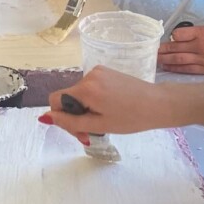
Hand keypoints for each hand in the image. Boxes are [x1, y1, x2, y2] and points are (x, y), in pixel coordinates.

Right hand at [42, 66, 177, 144]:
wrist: (158, 104)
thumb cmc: (131, 118)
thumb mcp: (98, 125)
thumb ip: (70, 122)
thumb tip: (45, 117)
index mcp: (85, 88)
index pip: (56, 100)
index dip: (61, 117)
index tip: (79, 130)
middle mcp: (89, 75)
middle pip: (68, 98)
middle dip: (76, 116)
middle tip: (92, 132)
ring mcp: (99, 71)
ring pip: (80, 94)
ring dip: (86, 109)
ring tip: (105, 121)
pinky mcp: (107, 71)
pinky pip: (91, 88)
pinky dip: (94, 100)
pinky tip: (110, 109)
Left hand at [158, 25, 203, 74]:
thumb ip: (201, 31)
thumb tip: (186, 35)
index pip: (179, 34)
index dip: (172, 36)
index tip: (169, 38)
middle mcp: (200, 46)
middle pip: (175, 47)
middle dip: (162, 49)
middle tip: (152, 50)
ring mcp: (202, 59)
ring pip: (178, 59)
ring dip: (165, 59)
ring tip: (156, 59)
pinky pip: (187, 69)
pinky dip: (175, 68)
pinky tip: (167, 67)